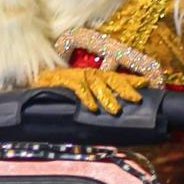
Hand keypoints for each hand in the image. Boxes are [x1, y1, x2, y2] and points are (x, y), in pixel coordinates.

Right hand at [30, 67, 146, 114]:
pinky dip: (85, 97)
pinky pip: (77, 88)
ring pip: (95, 83)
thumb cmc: (62, 90)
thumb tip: (118, 109)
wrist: (36, 84)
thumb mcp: (84, 93)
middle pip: (110, 78)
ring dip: (106, 97)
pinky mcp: (62, 80)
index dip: (131, 79)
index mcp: (95, 75)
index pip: (116, 76)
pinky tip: (91, 108)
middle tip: (135, 99)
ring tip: (115, 110)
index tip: (147, 83)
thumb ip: (99, 98)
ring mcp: (76, 75)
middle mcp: (88, 73)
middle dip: (124, 88)